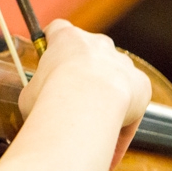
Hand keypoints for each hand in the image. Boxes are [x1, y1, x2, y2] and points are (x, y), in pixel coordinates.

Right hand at [18, 19, 151, 169]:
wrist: (84, 107)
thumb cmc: (50, 97)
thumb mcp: (29, 92)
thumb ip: (39, 88)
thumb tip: (40, 102)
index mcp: (66, 38)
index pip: (57, 30)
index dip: (52, 45)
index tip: (48, 61)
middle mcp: (97, 44)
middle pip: (90, 52)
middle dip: (83, 71)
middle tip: (70, 97)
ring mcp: (122, 62)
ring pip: (113, 77)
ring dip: (105, 95)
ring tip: (93, 125)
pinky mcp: (141, 83)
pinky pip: (131, 102)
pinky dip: (122, 119)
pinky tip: (110, 140)